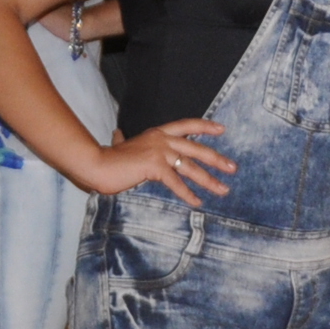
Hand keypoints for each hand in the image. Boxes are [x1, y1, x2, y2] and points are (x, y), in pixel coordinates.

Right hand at [89, 119, 233, 204]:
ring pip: (191, 167)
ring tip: (223, 190)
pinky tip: (197, 202)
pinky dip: (188, 194)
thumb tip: (117, 134)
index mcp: (157, 133)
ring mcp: (159, 152)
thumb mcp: (120, 145)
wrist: (96, 164)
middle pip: (196, 148)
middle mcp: (161, 139)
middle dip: (217, 159)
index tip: (222, 130)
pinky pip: (176, 183)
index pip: (186, 125)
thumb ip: (121, 140)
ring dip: (209, 180)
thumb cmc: (107, 158)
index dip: (205, 127)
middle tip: (233, 168)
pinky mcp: (155, 167)